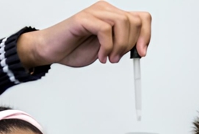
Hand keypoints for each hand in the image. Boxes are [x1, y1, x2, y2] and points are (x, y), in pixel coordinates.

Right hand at [17, 1, 151, 67]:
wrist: (52, 50)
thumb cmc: (75, 48)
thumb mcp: (108, 49)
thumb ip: (123, 45)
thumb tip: (140, 48)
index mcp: (113, 16)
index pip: (142, 18)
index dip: (146, 35)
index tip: (141, 53)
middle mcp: (106, 10)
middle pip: (135, 21)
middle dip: (130, 44)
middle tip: (117, 58)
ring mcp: (95, 12)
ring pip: (123, 23)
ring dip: (119, 46)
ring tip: (109, 58)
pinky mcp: (84, 19)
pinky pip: (105, 29)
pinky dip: (106, 47)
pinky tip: (100, 56)